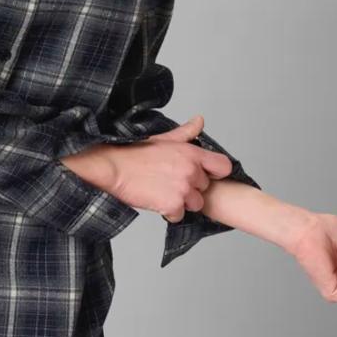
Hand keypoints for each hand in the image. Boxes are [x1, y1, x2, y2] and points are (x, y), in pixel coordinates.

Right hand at [65, 114, 232, 223]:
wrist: (113, 168)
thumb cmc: (134, 154)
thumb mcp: (163, 139)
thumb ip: (185, 133)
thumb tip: (200, 121)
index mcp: (191, 153)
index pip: (223, 166)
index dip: (214, 172)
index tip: (203, 174)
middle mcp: (191, 170)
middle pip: (205, 188)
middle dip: (190, 188)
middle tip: (169, 182)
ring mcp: (183, 189)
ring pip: (195, 204)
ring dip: (181, 202)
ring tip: (162, 191)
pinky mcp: (173, 205)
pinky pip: (180, 216)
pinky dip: (169, 213)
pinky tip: (156, 201)